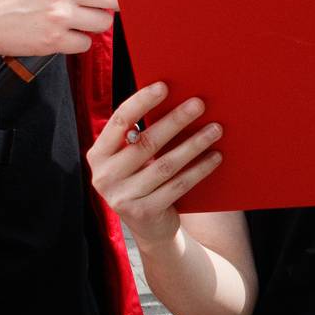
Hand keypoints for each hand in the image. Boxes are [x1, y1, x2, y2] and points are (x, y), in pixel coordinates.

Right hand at [87, 83, 223, 240]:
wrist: (150, 228)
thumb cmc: (144, 180)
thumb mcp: (133, 160)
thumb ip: (140, 136)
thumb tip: (175, 99)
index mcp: (98, 155)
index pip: (119, 120)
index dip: (141, 101)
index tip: (164, 86)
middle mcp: (104, 176)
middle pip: (146, 142)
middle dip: (175, 120)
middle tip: (199, 104)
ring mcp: (122, 197)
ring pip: (165, 165)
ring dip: (193, 144)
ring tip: (215, 129)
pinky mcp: (143, 212)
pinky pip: (178, 185)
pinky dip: (199, 169)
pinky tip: (215, 156)